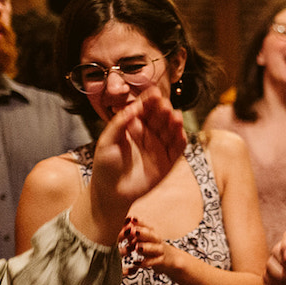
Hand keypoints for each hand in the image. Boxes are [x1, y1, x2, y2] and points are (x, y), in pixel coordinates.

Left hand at [89, 86, 185, 226]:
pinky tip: (180, 132)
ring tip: (174, 116)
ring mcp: (159, 148)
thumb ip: (119, 124)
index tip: (154, 92)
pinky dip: (180, 140)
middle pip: (159, 118)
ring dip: (174, 123)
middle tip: (164, 104)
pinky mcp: (168, 162)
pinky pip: (177, 148)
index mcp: (133, 128)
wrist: (111, 193)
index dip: (149, 101)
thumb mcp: (106, 142)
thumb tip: (132, 108)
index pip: (144, 110)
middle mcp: (149, 135)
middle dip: (162, 110)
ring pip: (170, 131)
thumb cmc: (105, 166)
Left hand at [119, 218, 178, 275]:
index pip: (147, 226)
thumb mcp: (144, 240)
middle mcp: (157, 241)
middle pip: (151, 236)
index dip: (139, 222)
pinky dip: (145, 263)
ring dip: (147, 247)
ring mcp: (160, 251)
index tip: (131, 218)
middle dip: (143, 233)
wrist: (170, 258)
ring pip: (155, 248)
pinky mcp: (161, 261)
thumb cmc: (152, 248)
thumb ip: (133, 234)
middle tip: (134, 231)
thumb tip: (124, 225)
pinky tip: (136, 263)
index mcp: (152, 234)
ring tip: (138, 247)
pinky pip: (154, 262)